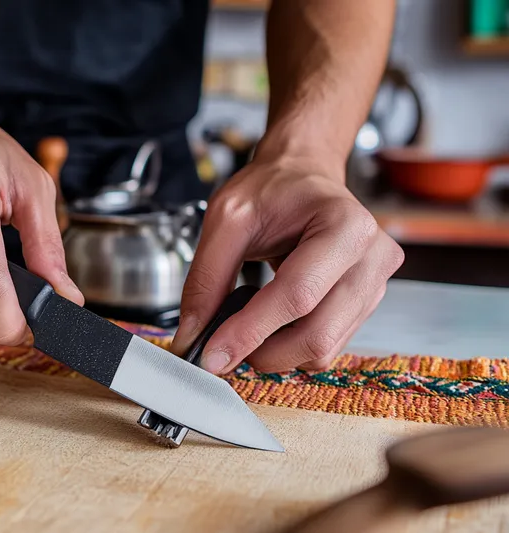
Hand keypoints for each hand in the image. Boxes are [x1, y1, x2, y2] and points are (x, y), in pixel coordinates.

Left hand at [171, 153, 403, 373]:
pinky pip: (327, 346)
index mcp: (346, 225)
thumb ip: (206, 277)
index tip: (211, 354)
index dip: (250, 331)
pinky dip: (291, 348)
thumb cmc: (274, 188)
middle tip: (222, 347)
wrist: (303, 175)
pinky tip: (269, 324)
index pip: (297, 295)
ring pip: (323, 349)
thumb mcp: (227, 218)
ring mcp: (374, 284)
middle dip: (262, 353)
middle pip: (316, 334)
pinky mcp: (366, 305)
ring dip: (275, 354)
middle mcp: (372, 258)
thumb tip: (193, 334)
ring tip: (244, 327)